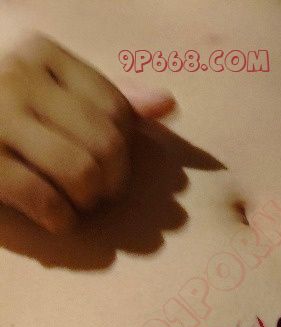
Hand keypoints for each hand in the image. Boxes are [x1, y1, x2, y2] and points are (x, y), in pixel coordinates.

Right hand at [0, 31, 175, 232]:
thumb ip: (108, 100)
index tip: (109, 164)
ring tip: (79, 204)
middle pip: (106, 143)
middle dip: (113, 181)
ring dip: (89, 202)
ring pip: (81, 172)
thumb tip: (166, 103)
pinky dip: (62, 220)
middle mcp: (17, 76)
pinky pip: (45, 199)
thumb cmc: (9, 117)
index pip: (117, 109)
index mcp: (42, 54)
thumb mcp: (55, 97)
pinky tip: (58, 220)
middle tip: (100, 194)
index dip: (126, 150)